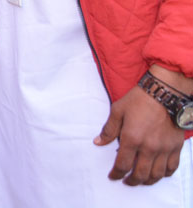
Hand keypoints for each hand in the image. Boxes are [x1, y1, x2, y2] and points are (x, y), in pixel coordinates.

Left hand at [95, 67, 187, 184]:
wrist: (164, 93)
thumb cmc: (138, 100)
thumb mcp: (117, 111)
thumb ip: (108, 129)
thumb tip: (98, 142)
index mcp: (131, 138)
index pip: (123, 164)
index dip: (116, 173)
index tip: (113, 176)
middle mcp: (148, 147)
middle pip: (140, 174)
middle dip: (131, 181)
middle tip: (126, 181)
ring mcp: (164, 149)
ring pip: (156, 174)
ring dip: (147, 181)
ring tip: (141, 180)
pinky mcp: (175, 147)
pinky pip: (172, 167)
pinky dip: (164, 174)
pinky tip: (158, 173)